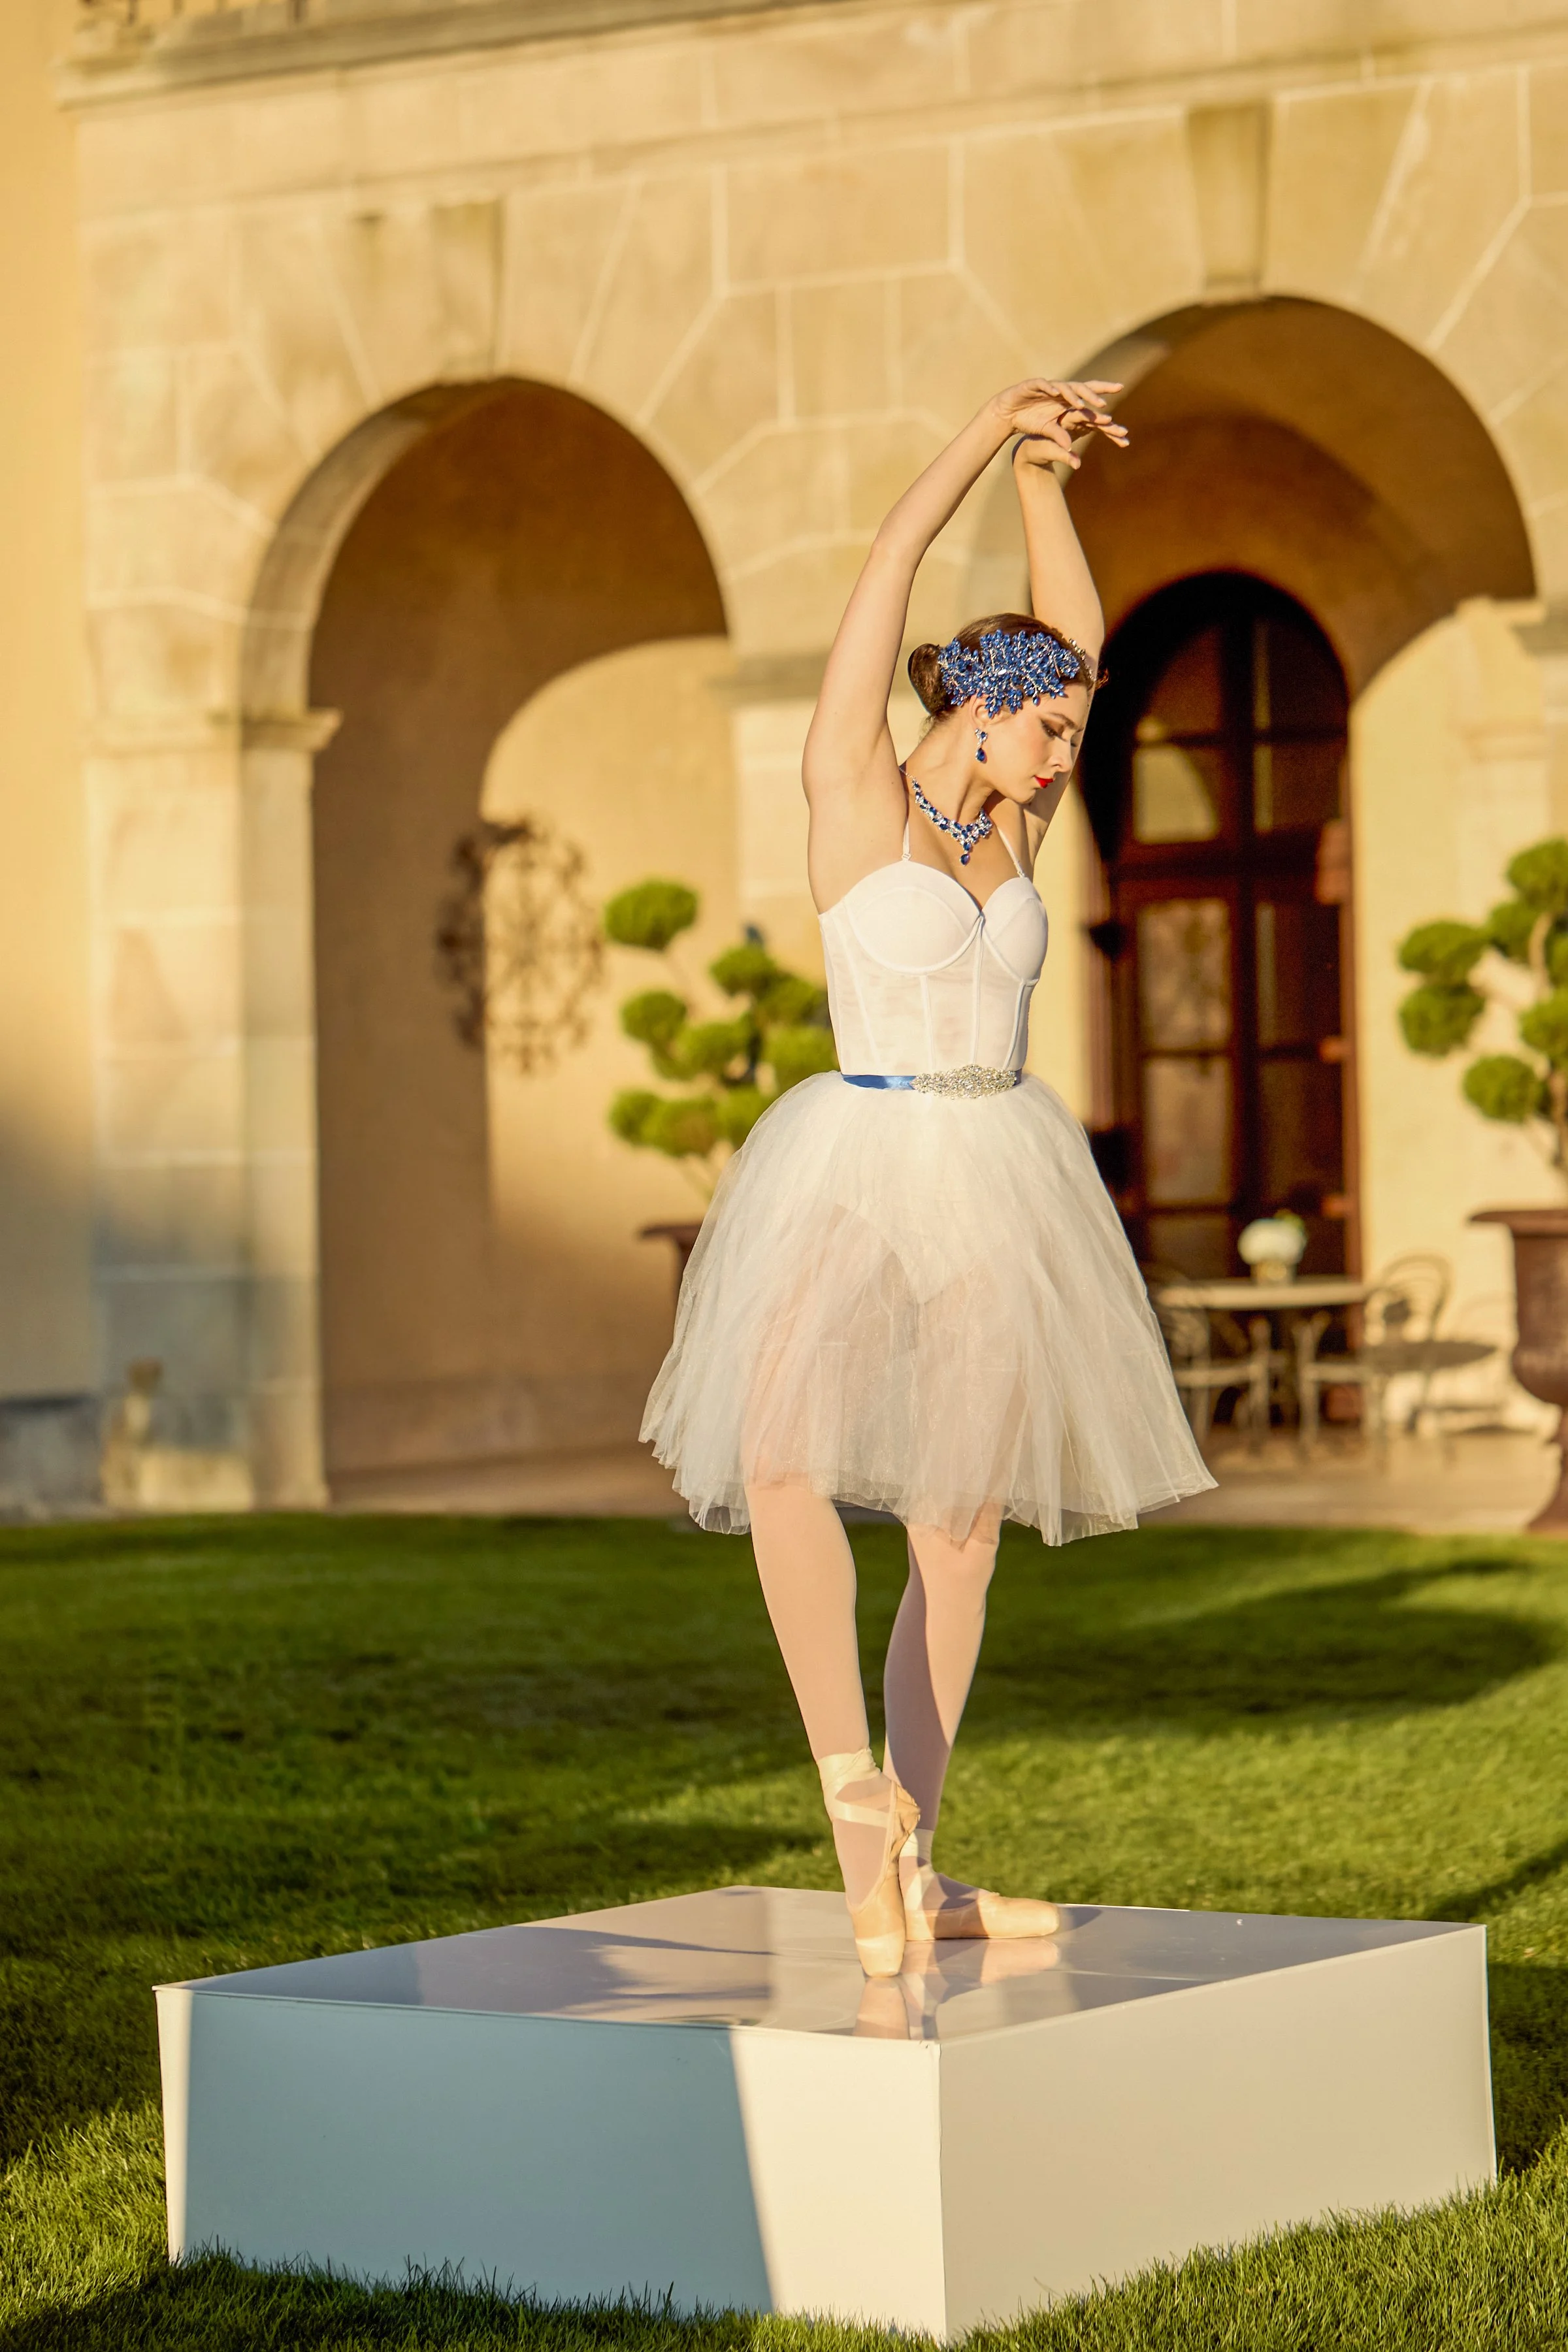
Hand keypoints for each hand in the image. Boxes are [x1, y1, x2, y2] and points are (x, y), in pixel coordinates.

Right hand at [990, 379, 1127, 469]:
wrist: (1008, 412)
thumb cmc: (1030, 421)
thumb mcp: (1048, 433)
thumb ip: (1062, 440)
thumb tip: (1074, 458)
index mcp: (1068, 402)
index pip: (1090, 402)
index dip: (1104, 403)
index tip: (1121, 407)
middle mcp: (1061, 393)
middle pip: (1084, 388)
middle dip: (1098, 391)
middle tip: (1111, 396)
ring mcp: (1049, 387)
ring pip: (1066, 388)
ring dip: (1074, 395)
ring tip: (1083, 404)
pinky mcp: (1033, 385)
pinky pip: (1043, 385)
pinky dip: (1048, 388)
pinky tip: (1054, 392)